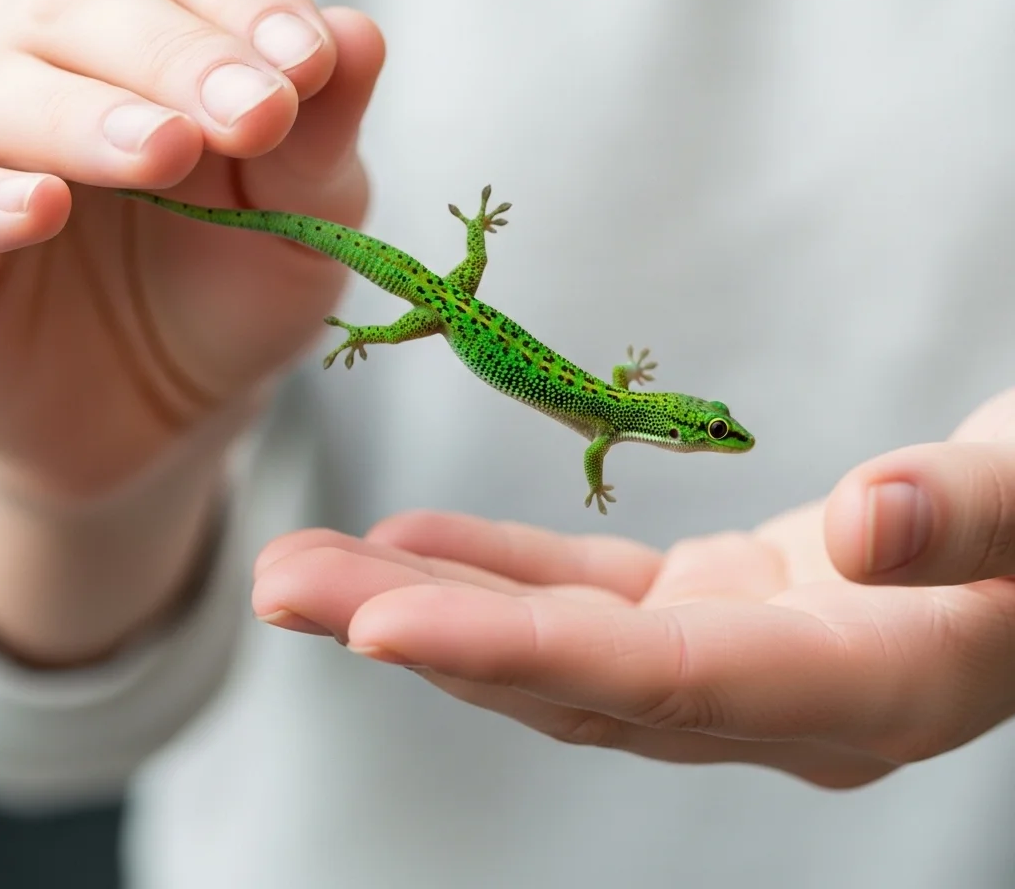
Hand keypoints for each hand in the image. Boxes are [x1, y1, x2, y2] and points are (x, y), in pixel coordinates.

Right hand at [0, 0, 382, 661]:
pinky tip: (47, 206)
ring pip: (5, 82)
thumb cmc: (239, 290)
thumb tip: (360, 34)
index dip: (247, 1)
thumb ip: (321, 137)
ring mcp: (0, 138)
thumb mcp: (307, 220)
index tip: (312, 62)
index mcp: (168, 36)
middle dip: (183, 58)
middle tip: (255, 116)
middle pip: (94, 6)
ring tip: (165, 152)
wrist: (171, 402)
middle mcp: (67, 63)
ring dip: (86, 112)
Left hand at [252, 390, 1014, 788]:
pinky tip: (415, 546)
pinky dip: (499, 576)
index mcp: (860, 689)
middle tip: (278, 583)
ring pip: (556, 649)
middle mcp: (776, 702)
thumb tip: (869, 523)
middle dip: (416, 634)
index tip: (378, 622)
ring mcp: (737, 665)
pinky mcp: (718, 613)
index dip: (515, 655)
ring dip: (429, 607)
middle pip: (567, 678)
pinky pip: (589, 603)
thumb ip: (972, 521)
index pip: (654, 682)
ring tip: (306, 570)